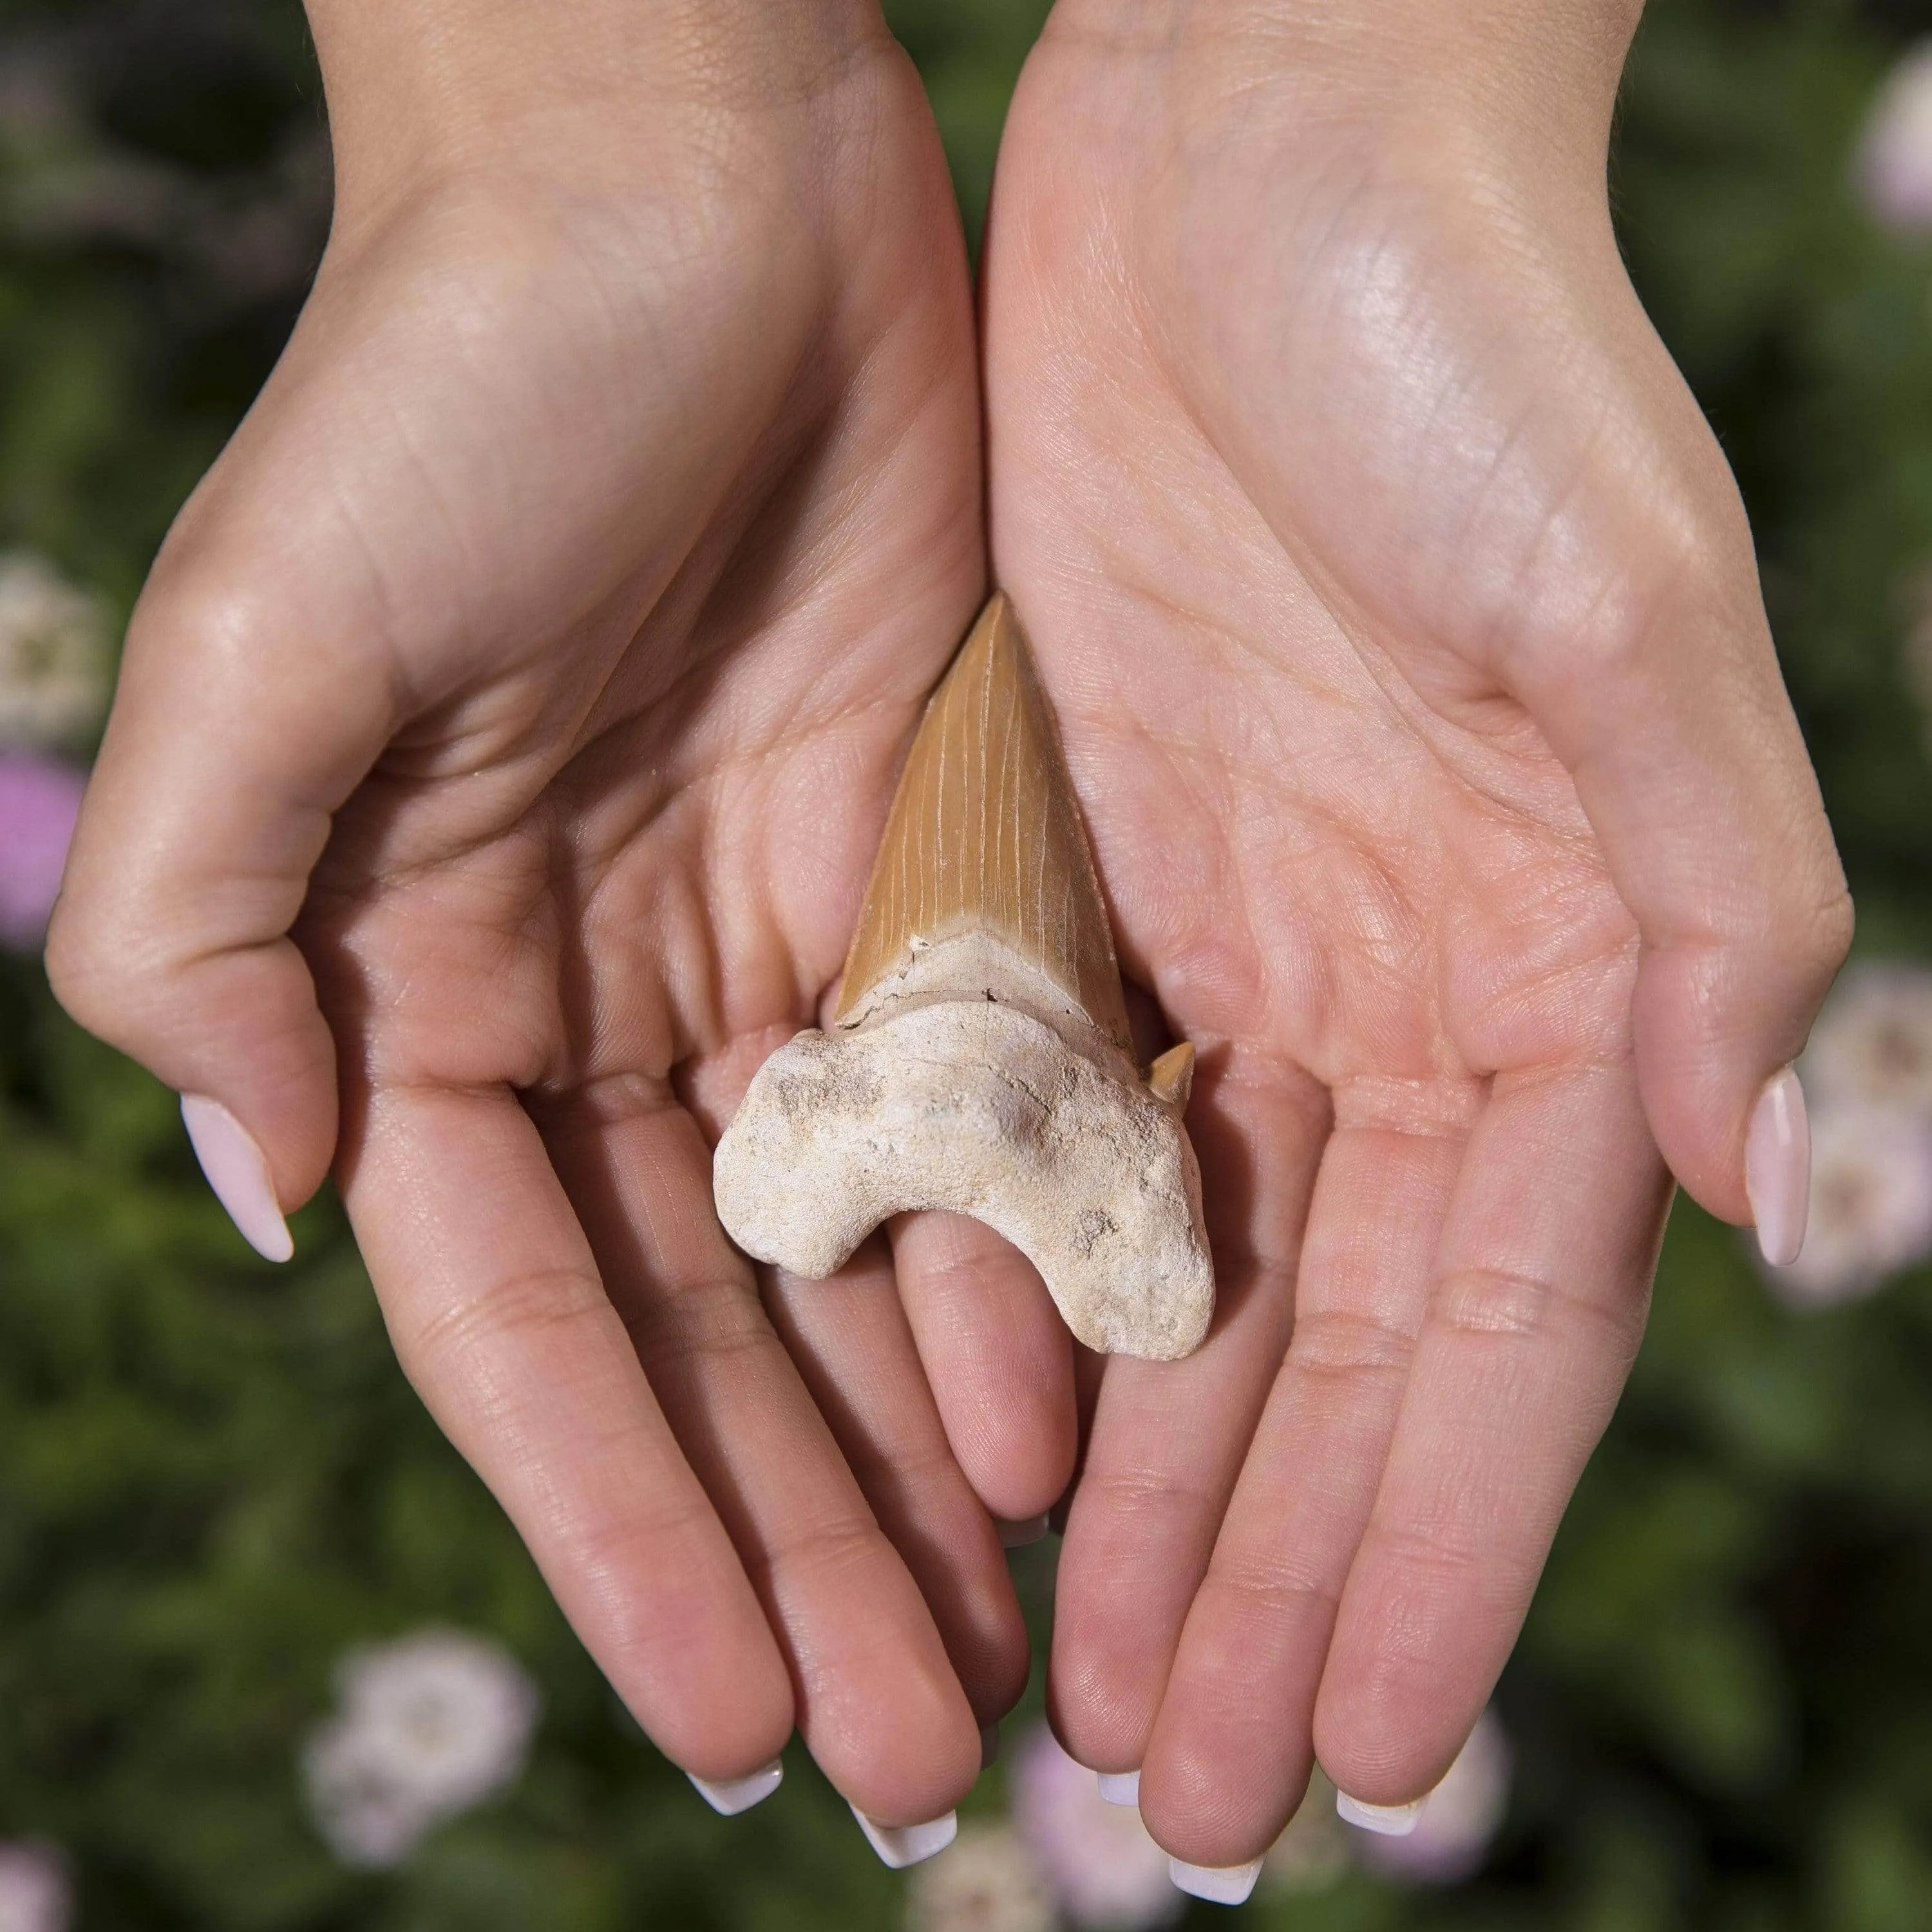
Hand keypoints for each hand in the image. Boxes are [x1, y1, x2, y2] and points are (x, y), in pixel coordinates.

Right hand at [49, 0, 1020, 1835]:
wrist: (687, 180)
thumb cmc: (457, 375)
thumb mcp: (270, 637)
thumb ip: (208, 920)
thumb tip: (269, 1184)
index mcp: (427, 982)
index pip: (528, 1323)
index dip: (616, 1524)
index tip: (719, 1715)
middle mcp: (604, 998)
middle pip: (706, 1345)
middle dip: (785, 1551)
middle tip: (886, 1765)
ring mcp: (775, 947)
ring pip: (851, 1273)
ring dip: (908, 1470)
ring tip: (985, 1667)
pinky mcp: (927, 864)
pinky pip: (978, 1121)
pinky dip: (1015, 1274)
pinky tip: (1071, 1431)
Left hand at [975, 0, 1850, 1867]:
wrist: (1263, 162)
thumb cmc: (1472, 349)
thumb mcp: (1626, 612)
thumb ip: (1714, 892)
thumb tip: (1751, 1165)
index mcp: (1549, 969)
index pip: (1493, 1336)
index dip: (1436, 1549)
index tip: (1371, 1750)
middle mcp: (1392, 995)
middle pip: (1325, 1362)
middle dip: (1267, 1581)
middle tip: (1190, 1800)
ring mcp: (1228, 952)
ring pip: (1181, 1295)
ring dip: (1140, 1503)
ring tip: (1084, 1701)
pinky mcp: (1073, 876)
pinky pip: (1050, 1149)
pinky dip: (1023, 1313)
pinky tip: (981, 1461)